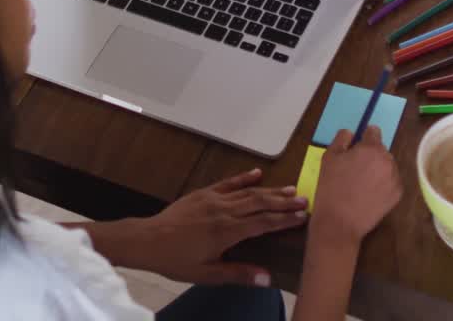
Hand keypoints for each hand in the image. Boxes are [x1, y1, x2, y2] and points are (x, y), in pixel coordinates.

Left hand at [125, 168, 307, 285]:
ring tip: (291, 189)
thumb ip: (238, 273)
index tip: (303, 217)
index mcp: (227, 231)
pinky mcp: (203, 193)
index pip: (263, 222)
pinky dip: (244, 178)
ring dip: (270, 190)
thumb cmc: (176, 260)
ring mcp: (213, 199)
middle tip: (305, 200)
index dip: (284, 219)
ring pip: (248, 192)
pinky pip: (228, 183)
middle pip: (260, 203)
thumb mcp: (207, 274)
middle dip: (284, 201)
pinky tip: (257, 174)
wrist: (147, 240)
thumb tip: (267, 278)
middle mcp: (224, 211)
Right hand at [311, 127, 401, 244]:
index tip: (356, 147)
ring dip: (378, 169)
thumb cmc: (331, 187)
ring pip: (387, 166)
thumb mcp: (329, 157)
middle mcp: (388, 161)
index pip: (373, 131)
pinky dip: (383, 184)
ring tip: (362, 183)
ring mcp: (395, 178)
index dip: (364, 137)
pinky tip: (369, 193)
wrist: (339, 222)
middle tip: (355, 169)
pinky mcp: (397, 195)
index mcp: (371, 148)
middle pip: (381, 150)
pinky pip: (391, 182)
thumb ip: (341, 139)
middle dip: (370, 155)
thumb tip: (351, 133)